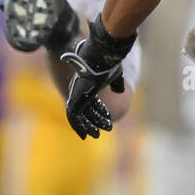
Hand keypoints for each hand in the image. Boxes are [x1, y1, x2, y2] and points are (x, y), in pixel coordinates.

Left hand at [60, 15, 132, 139]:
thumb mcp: (113, 75)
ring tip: (97, 135)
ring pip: (80, 115)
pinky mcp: (75, 100)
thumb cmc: (108, 65)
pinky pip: (74, 118)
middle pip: (86, 109)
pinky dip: (79, 126)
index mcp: (87, 82)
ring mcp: (76, 94)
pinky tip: (86, 134)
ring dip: (89, 126)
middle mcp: (79, 89)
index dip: (99, 111)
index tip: (108, 119)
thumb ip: (115, 83)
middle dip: (95, 120)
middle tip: (106, 128)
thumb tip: (120, 91)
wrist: (99, 59)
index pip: (91, 100)